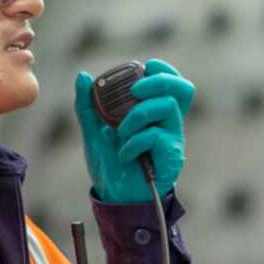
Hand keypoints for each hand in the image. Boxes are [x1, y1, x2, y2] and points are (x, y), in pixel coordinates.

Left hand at [74, 59, 194, 203]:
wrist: (114, 196)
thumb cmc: (110, 163)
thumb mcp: (93, 131)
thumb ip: (87, 105)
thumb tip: (83, 76)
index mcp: (154, 113)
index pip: (173, 84)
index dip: (164, 71)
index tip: (145, 68)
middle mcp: (168, 123)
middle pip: (180, 89)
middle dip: (156, 82)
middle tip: (134, 91)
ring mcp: (172, 139)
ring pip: (167, 107)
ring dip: (137, 114)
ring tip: (120, 132)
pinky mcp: (171, 157)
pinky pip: (156, 135)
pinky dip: (134, 141)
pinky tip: (124, 154)